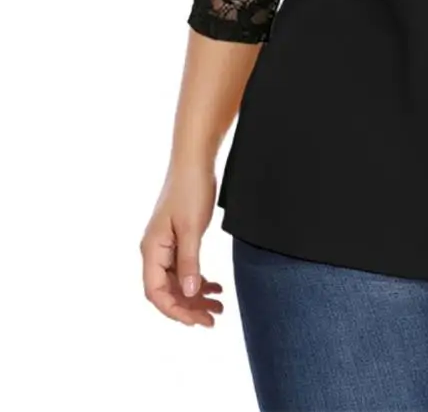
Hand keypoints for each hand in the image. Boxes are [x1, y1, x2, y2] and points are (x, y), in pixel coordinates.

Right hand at [140, 166, 223, 327]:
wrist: (194, 162)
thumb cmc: (191, 190)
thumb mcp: (192, 228)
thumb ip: (190, 261)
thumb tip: (190, 292)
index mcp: (152, 250)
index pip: (156, 292)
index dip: (175, 310)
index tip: (197, 321)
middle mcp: (154, 251)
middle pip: (168, 290)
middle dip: (189, 307)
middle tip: (214, 319)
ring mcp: (166, 246)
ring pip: (179, 281)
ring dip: (196, 295)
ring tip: (219, 307)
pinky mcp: (178, 239)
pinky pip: (185, 268)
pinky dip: (200, 279)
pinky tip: (216, 287)